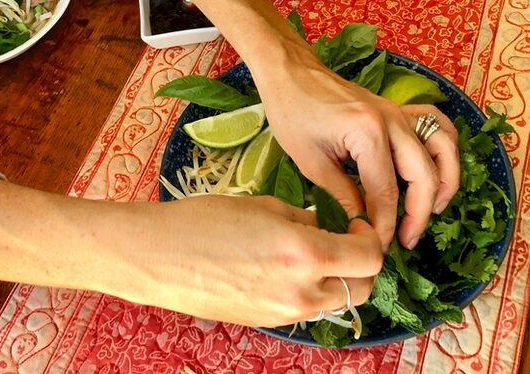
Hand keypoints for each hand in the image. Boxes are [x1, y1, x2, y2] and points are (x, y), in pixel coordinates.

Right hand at [128, 194, 382, 326]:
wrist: (158, 257)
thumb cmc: (203, 220)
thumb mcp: (262, 206)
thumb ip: (303, 219)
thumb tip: (324, 225)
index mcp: (305, 252)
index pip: (369, 256)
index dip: (370, 236)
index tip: (356, 223)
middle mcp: (302, 290)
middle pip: (363, 286)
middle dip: (361, 261)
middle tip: (344, 238)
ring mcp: (286, 312)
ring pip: (338, 301)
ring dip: (339, 279)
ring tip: (315, 254)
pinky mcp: (270, 322)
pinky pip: (308, 309)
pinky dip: (311, 290)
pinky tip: (287, 269)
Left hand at [254, 55, 459, 249]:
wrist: (290, 72)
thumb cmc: (292, 112)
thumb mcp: (310, 162)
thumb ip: (342, 196)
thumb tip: (363, 228)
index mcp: (368, 133)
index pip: (387, 193)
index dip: (386, 226)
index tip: (380, 248)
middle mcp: (392, 120)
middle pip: (424, 176)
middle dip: (418, 215)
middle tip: (406, 241)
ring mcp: (398, 111)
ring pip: (443, 148)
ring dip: (445, 182)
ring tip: (431, 210)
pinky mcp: (397, 108)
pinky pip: (437, 125)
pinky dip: (444, 149)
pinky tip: (436, 171)